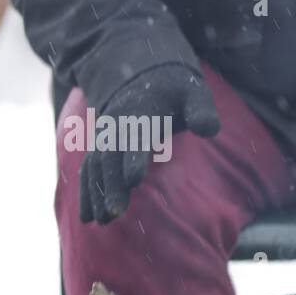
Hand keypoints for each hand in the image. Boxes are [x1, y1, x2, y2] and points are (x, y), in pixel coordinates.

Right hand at [79, 64, 220, 223]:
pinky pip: (89, 170)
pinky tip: (88, 217)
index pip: (134, 135)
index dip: (133, 156)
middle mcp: (116, 123)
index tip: (134, 179)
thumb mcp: (193, 92)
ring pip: (96, 166)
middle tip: (115, 213)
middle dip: (111, 184)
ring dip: (96, 193)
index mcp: (140, 110)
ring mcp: (105, 135)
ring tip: (100, 222)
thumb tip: (209, 129)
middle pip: (110, 156)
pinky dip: (86, 192)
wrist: (144, 72)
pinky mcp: (101, 146)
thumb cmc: (177, 89)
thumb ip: (201, 110)